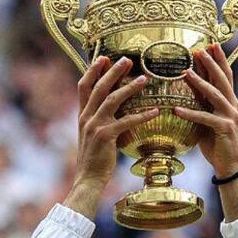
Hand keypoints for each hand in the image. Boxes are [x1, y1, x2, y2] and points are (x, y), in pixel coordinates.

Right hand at [64, 56, 158, 219]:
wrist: (87, 179)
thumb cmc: (94, 161)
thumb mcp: (92, 137)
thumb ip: (99, 122)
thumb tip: (115, 113)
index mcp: (82, 116)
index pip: (83, 86)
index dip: (92, 70)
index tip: (103, 57)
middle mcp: (86, 117)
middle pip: (99, 87)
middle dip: (113, 71)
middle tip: (127, 59)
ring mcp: (95, 126)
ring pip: (112, 99)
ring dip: (129, 87)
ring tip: (144, 79)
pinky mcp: (106, 136)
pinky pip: (126, 121)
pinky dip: (141, 115)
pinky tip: (155, 112)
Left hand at [173, 43, 237, 178]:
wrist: (230, 167)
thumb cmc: (217, 145)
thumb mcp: (208, 122)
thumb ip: (201, 107)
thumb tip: (185, 95)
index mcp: (231, 103)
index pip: (226, 76)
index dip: (219, 60)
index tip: (210, 45)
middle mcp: (234, 106)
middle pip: (223, 79)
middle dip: (211, 63)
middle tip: (200, 49)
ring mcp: (231, 117)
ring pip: (215, 94)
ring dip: (200, 81)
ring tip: (186, 71)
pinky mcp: (225, 128)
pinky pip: (205, 117)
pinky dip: (190, 113)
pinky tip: (176, 109)